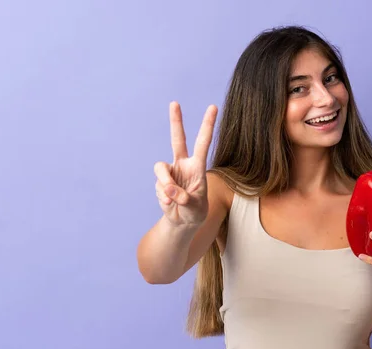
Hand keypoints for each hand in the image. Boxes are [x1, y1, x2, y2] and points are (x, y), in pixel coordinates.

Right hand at [154, 101, 217, 226]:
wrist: (182, 222)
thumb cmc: (195, 212)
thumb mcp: (194, 207)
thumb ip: (183, 198)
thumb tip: (169, 190)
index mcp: (197, 167)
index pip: (203, 143)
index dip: (208, 125)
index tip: (213, 107)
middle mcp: (183, 165)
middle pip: (177, 139)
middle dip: (176, 121)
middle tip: (174, 103)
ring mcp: (170, 173)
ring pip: (160, 169)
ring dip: (165, 184)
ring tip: (173, 200)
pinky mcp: (160, 182)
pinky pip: (158, 186)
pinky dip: (164, 198)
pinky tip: (170, 205)